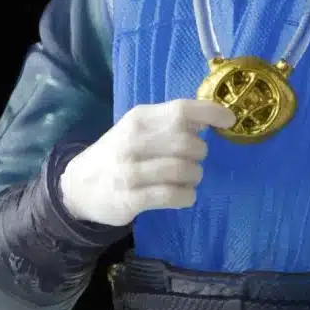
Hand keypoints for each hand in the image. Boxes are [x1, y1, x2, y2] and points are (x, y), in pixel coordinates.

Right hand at [59, 98, 234, 226]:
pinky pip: (172, 195)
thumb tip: (210, 121)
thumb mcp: (139, 129)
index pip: (181, 110)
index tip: (230, 121)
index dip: (211, 113)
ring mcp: (130, 171)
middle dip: (200, 153)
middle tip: (195, 160)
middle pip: (187, 143)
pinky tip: (184, 195)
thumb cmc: (120, 153)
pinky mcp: (130, 199)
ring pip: (183, 170)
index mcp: (140, 118)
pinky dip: (186, 196)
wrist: (79, 185)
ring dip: (195, 176)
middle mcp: (134, 141)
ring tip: (189, 179)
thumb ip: (170, 124)